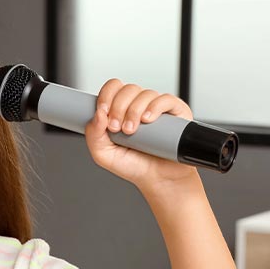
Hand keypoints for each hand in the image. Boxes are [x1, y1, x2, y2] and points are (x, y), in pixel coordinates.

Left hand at [84, 79, 199, 188]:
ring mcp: (157, 108)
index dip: (106, 96)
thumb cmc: (134, 165)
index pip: (113, 88)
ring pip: (145, 94)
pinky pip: (166, 99)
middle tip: (118, 129)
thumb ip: (94, 135)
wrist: (158, 180)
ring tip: (132, 132)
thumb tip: (98, 114)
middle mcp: (139, 106)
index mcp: (121, 110)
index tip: (103, 112)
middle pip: (127, 89)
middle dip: (118, 107)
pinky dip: (154, 107)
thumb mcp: (104, 155)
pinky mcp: (176, 112)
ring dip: (134, 111)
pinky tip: (148, 120)